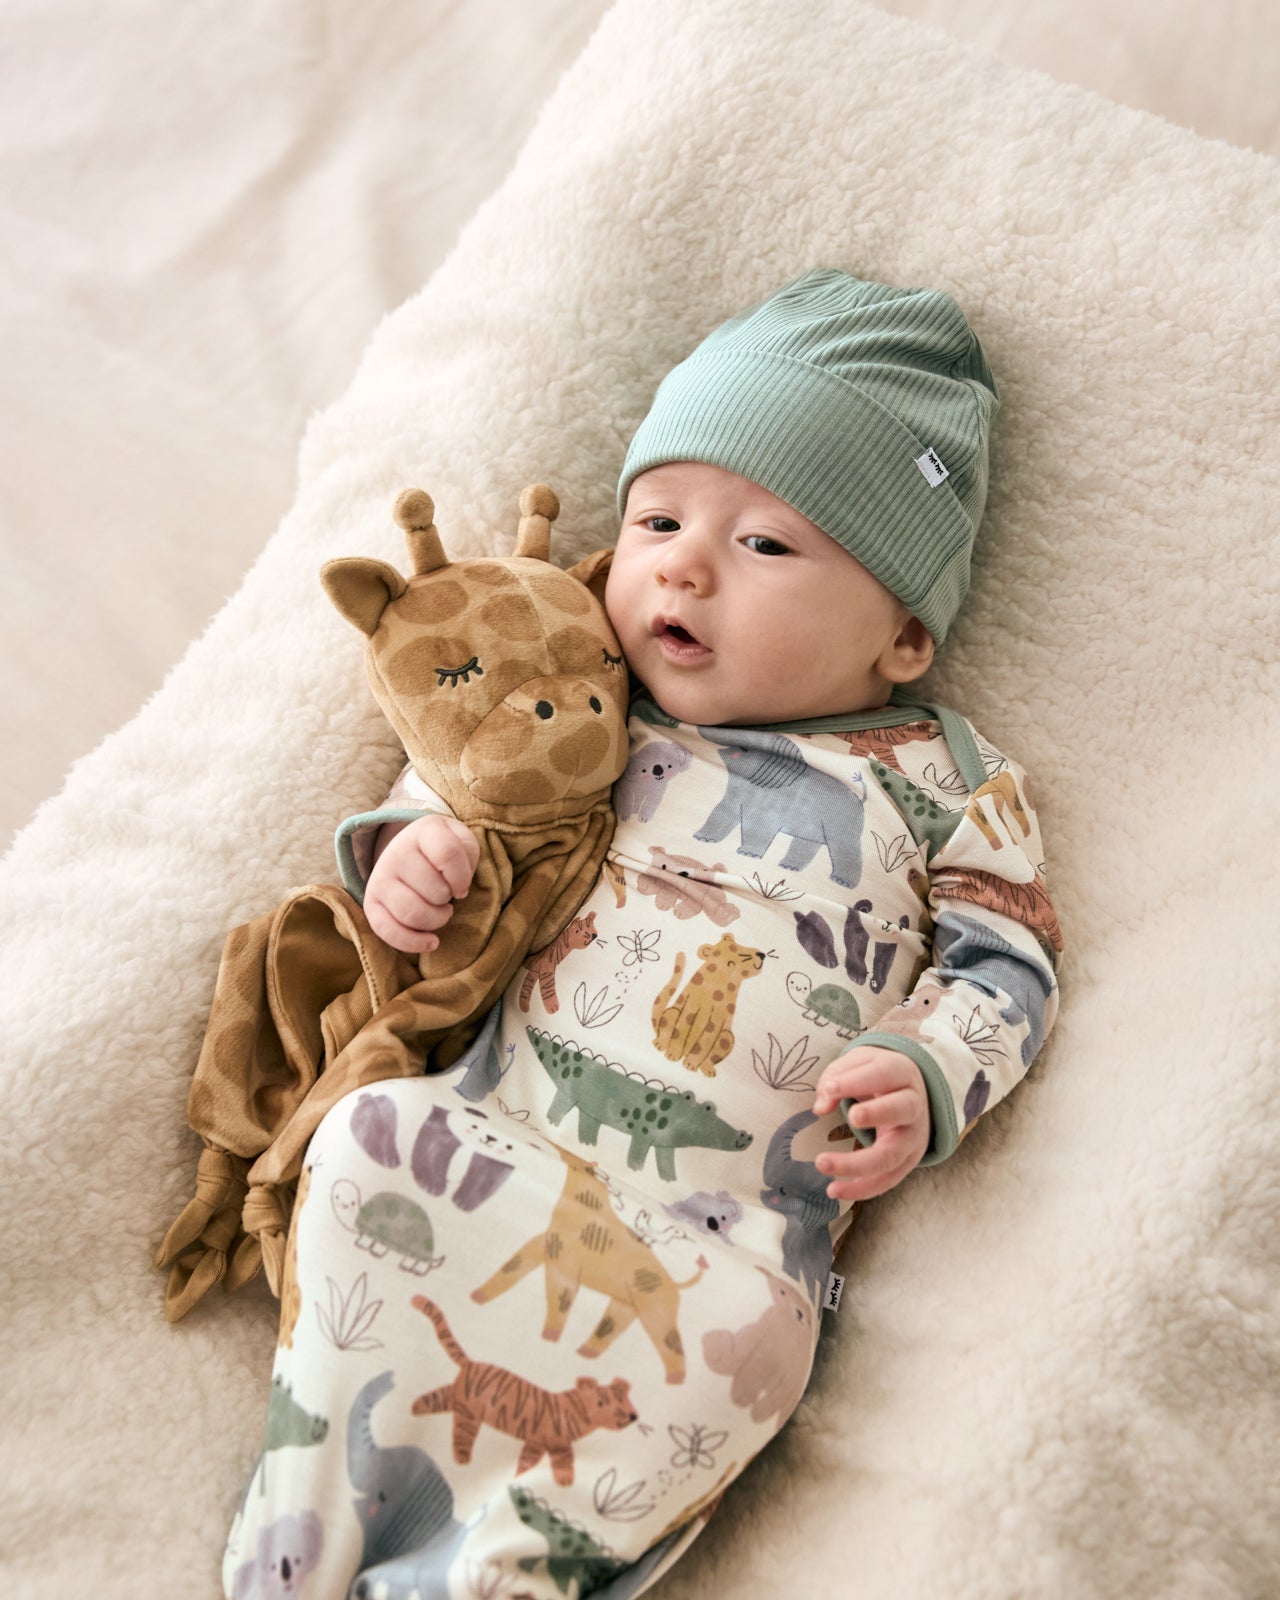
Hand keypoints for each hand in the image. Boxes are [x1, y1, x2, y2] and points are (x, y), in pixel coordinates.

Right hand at [363, 815, 478, 954]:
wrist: (409, 849)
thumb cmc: (443, 849)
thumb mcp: (462, 839)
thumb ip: (467, 854)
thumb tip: (459, 891)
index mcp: (423, 832)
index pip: (447, 854)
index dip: (462, 877)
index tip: (462, 885)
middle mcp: (396, 853)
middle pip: (434, 891)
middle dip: (448, 900)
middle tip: (447, 896)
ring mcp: (380, 879)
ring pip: (413, 913)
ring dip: (436, 920)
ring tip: (441, 912)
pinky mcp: (371, 904)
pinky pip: (388, 931)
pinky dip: (413, 943)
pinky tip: (432, 941)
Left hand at [811, 1046, 929, 1200]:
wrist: (910, 1092)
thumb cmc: (876, 1075)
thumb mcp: (858, 1063)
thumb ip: (836, 1077)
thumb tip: (820, 1108)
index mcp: (901, 1072)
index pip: (883, 1074)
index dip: (857, 1081)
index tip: (831, 1088)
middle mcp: (913, 1105)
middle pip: (901, 1110)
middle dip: (877, 1114)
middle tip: (852, 1117)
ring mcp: (913, 1136)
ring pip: (892, 1154)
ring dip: (857, 1164)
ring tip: (822, 1163)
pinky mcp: (908, 1161)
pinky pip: (887, 1180)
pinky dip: (862, 1189)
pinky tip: (834, 1190)